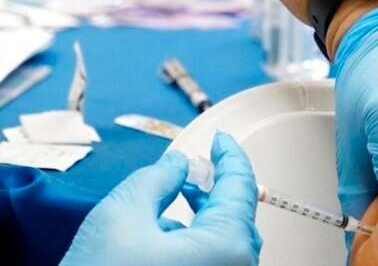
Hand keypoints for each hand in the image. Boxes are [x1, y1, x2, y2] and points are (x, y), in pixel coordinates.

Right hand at [61, 132, 261, 265]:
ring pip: (223, 239)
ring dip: (204, 213)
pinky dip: (195, 240)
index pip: (240, 186)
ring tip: (180, 193)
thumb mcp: (122, 214)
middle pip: (236, 214)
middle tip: (198, 164)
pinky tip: (166, 233)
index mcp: (228, 245)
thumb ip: (157, 179)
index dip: (229, 155)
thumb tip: (178, 164)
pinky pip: (211, 260)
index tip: (221, 140)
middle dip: (215, 186)